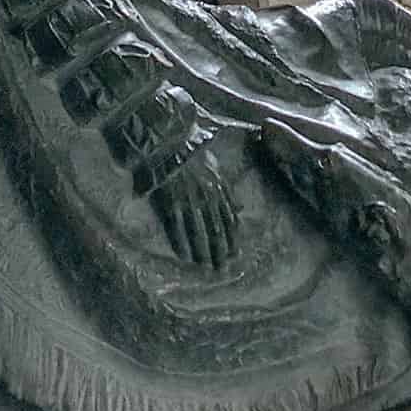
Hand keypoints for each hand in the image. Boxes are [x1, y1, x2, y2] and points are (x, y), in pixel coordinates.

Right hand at [152, 152, 238, 267]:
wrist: (169, 141)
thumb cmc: (191, 152)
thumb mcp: (215, 167)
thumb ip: (227, 190)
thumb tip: (242, 208)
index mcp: (218, 188)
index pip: (228, 219)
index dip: (232, 238)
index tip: (236, 255)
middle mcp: (206, 197)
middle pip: (215, 229)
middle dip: (219, 251)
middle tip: (222, 269)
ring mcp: (188, 200)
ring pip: (197, 231)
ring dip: (202, 252)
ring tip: (205, 269)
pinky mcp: (170, 202)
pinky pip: (176, 226)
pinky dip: (180, 242)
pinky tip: (183, 256)